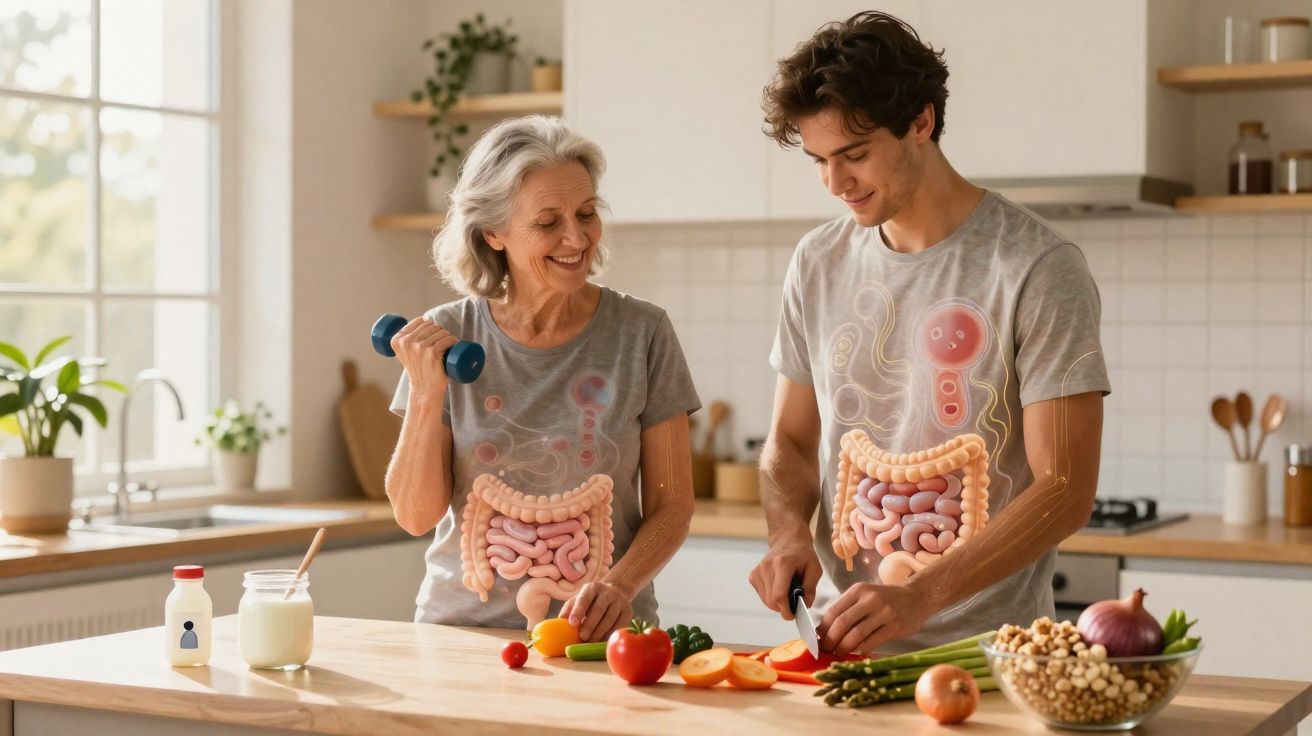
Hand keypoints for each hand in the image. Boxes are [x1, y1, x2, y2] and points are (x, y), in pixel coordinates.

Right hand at [390, 317, 457, 398]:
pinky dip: (453, 341)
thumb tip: (422, 321)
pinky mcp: (432, 353)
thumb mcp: (405, 353)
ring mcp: (419, 347)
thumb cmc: (418, 370)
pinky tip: (454, 344)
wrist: (424, 389)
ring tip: (446, 345)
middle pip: (431, 325)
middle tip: (441, 342)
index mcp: (397, 340)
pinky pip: (447, 339)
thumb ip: (406, 339)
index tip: (432, 336)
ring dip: (447, 336)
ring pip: (440, 331)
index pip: (419, 321)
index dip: (429, 326)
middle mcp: (407, 342)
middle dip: (439, 331)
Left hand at [561, 582, 632, 641]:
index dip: (578, 610)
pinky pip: (619, 625)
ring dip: (599, 632)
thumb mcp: (578, 600)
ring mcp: (620, 600)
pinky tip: (602, 641)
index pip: (585, 598)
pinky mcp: (628, 611)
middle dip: (589, 624)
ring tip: (590, 642)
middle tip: (582, 637)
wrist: (615, 594)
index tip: (572, 623)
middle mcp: (608, 591)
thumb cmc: (590, 601)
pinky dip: (610, 634)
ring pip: (610, 618)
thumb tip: (558, 623)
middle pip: (599, 609)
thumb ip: (568, 610)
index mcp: (592, 587)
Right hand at [747, 538, 820, 620]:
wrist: (787, 539)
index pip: (779, 595)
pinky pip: (762, 596)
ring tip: (788, 591)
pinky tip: (779, 587)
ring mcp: (758, 571)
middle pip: (771, 601)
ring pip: (766, 601)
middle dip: (783, 608)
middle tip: (794, 606)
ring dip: (778, 602)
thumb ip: (810, 588)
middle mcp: (766, 567)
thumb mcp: (814, 568)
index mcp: (782, 564)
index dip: (786, 609)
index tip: (793, 614)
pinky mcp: (753, 575)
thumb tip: (804, 605)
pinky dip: (771, 597)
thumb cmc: (802, 554)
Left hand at [817, 582, 934, 655]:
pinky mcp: (895, 626)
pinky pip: (872, 642)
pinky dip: (861, 650)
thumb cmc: (885, 599)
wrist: (916, 597)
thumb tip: (822, 631)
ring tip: (838, 654)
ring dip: (843, 647)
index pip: (833, 611)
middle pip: (842, 623)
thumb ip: (846, 609)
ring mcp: (884, 612)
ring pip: (856, 634)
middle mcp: (870, 599)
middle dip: (830, 640)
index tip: (817, 640)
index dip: (822, 628)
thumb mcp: (865, 596)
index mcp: (858, 590)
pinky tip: (857, 653)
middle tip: (825, 650)